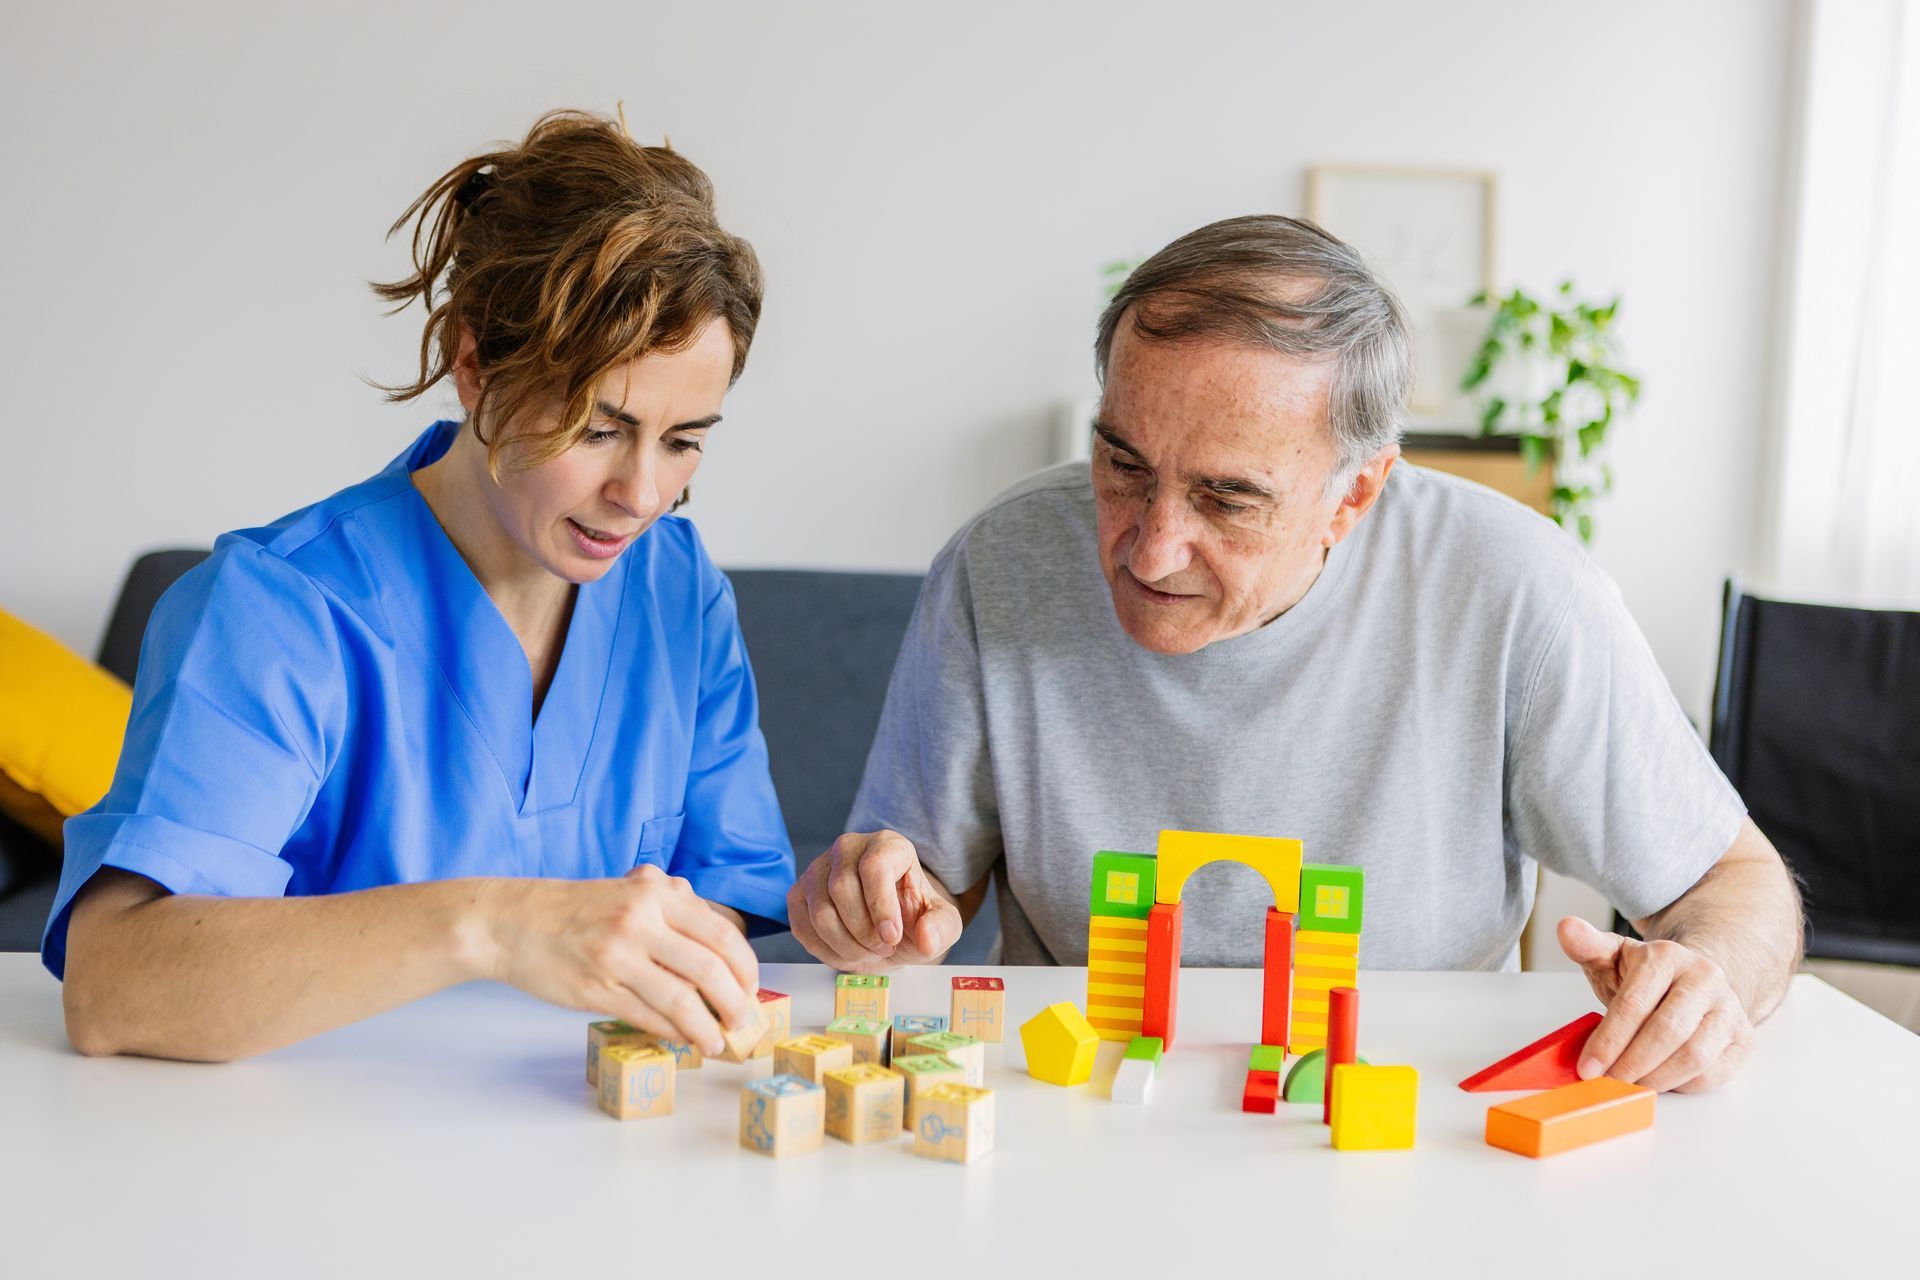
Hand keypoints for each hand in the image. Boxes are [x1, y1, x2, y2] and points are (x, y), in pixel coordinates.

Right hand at [484, 865, 759, 1055]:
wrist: (512, 922)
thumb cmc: (575, 909)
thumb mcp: (630, 891)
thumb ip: (674, 911)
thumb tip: (719, 952)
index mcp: (655, 892)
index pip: (721, 934)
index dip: (745, 967)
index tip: (750, 987)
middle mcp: (640, 921)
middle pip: (711, 970)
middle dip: (735, 1002)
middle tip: (741, 1019)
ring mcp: (618, 957)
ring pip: (683, 1000)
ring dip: (707, 1028)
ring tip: (716, 1041)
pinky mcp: (598, 990)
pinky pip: (650, 1017)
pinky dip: (674, 1032)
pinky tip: (683, 1038)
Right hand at [787, 830, 961, 973]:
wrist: (886, 928)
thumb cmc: (912, 919)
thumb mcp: (941, 924)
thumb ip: (942, 928)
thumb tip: (927, 937)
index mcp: (887, 845)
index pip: (875, 865)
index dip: (881, 906)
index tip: (892, 936)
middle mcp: (848, 848)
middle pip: (842, 888)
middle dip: (864, 931)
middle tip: (884, 948)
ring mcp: (818, 870)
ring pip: (820, 911)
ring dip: (846, 945)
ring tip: (869, 952)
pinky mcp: (799, 895)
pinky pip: (802, 927)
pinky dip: (827, 951)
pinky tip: (847, 953)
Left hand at [1557, 916, 1755, 1092]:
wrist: (1694, 983)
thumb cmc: (1646, 977)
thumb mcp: (1612, 957)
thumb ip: (1587, 946)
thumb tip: (1566, 928)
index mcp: (1667, 956)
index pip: (1634, 1003)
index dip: (1608, 1040)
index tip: (1588, 1067)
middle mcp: (1704, 978)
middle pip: (1666, 1031)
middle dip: (1631, 1063)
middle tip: (1608, 1082)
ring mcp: (1729, 1008)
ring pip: (1694, 1055)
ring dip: (1657, 1078)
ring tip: (1631, 1084)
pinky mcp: (1744, 1037)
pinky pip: (1715, 1072)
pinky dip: (1683, 1084)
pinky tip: (1660, 1081)